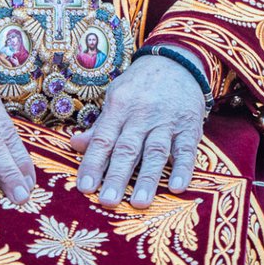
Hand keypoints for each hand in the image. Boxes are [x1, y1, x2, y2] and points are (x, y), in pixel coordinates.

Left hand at [72, 50, 204, 208]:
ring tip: (139, 203)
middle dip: (117, 176)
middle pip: (128, 148)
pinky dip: (182, 169)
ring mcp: (167, 120)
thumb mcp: (116, 97)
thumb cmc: (140, 85)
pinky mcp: (189, 126)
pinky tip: (177, 187)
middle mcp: (142, 114)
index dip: (93, 163)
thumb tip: (74, 145)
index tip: (84, 187)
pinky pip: (186, 149)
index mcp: (120, 106)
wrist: (177, 62)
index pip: (103, 138)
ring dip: (148, 179)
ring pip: (155, 152)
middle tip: (107, 201)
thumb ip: (99, 126)